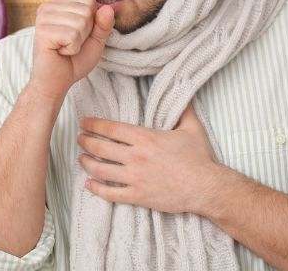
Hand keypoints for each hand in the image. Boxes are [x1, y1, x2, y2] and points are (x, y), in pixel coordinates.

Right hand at [28, 0, 114, 98]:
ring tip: (64, 47)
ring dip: (78, 42)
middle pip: (86, 11)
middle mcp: (48, 7)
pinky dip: (71, 49)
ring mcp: (43, 18)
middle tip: (70, 43)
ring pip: (80, 22)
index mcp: (59, 4)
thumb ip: (103, 24)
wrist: (56, 81)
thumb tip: (108, 8)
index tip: (77, 35)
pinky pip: (72, 35)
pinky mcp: (42, 32)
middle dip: (85, 32)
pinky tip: (59, 52)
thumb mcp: (95, 40)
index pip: (90, 2)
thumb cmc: (74, 60)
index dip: (92, 23)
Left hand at [76, 102, 221, 214]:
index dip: (93, 124)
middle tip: (79, 138)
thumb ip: (183, 109)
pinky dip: (96, 189)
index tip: (84, 122)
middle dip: (85, 141)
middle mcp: (135, 156)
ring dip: (86, 163)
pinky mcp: (137, 196)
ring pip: (100, 170)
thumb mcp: (192, 128)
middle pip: (99, 147)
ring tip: (81, 158)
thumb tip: (183, 91)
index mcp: (144, 138)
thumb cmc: (200, 158)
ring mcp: (134, 177)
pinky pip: (110, 193)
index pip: (110, 128)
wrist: (207, 188)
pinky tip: (88, 184)